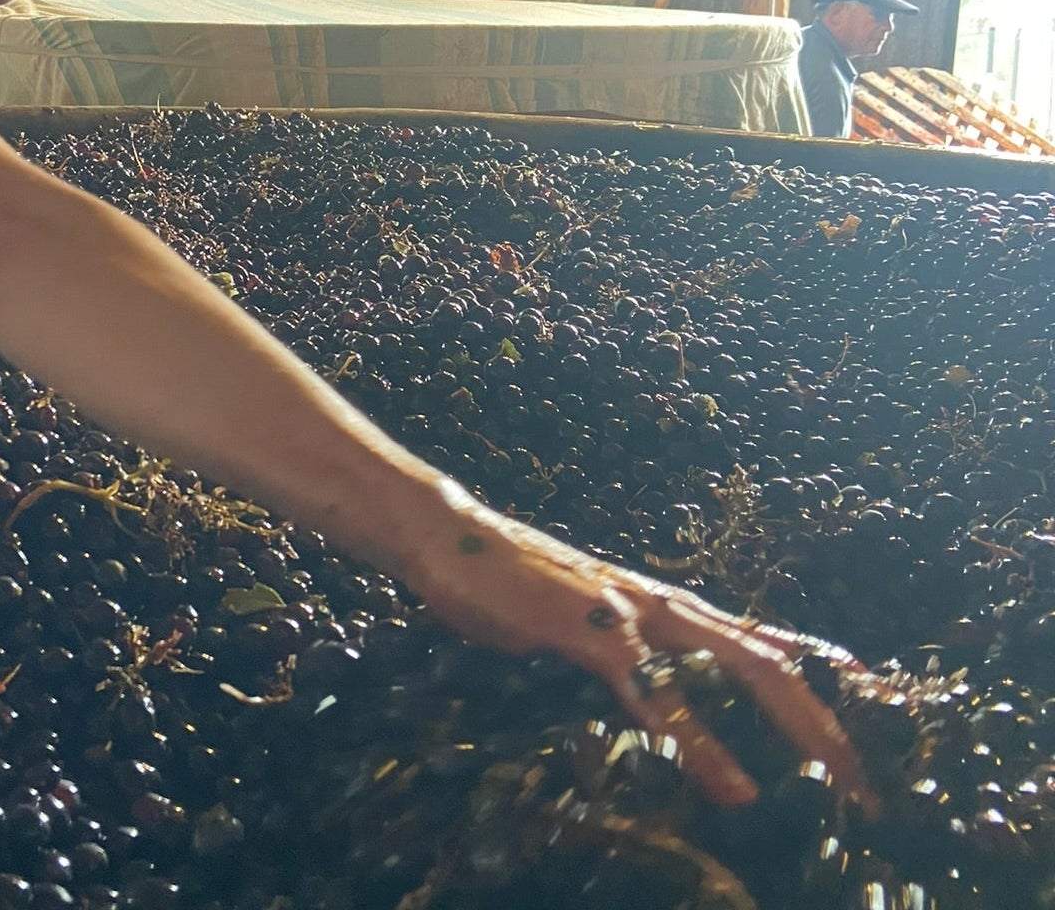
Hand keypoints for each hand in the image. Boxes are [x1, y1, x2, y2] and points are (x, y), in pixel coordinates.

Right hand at [405, 480, 877, 813]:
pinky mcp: (590, 628)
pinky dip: (702, 741)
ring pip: (733, 666)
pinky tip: (735, 785)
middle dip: (824, 717)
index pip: (754, 638)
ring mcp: (628, 610)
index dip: (815, 671)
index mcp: (659, 605)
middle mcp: (660, 602)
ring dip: (794, 724)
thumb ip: (618, 655)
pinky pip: (657, 692)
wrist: (448, 537)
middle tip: (871, 781)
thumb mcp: (576, 623)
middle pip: (765, 657)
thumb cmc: (509, 585)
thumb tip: (639, 692)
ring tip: (838, 777)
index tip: (872, 709)